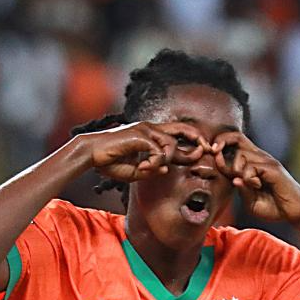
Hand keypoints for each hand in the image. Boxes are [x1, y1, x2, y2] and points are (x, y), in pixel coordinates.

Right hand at [79, 121, 205, 183]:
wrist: (91, 154)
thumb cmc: (109, 162)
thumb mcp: (134, 171)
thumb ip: (150, 169)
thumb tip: (166, 168)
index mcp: (149, 135)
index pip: (176, 136)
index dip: (192, 144)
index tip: (203, 152)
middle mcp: (150, 128)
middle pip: (181, 129)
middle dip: (198, 138)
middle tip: (208, 149)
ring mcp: (145, 130)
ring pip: (171, 144)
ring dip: (164, 161)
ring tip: (146, 169)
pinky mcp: (140, 135)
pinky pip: (158, 151)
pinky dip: (153, 163)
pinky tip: (141, 168)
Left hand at [211, 131, 299, 223]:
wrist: (296, 212)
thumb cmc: (274, 207)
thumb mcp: (250, 202)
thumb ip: (241, 190)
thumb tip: (234, 179)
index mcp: (252, 162)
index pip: (233, 141)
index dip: (220, 145)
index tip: (212, 157)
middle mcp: (260, 157)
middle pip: (235, 138)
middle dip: (221, 150)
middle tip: (222, 167)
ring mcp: (267, 161)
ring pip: (241, 155)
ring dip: (237, 170)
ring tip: (248, 184)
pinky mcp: (273, 169)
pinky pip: (252, 168)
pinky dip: (249, 179)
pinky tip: (257, 186)